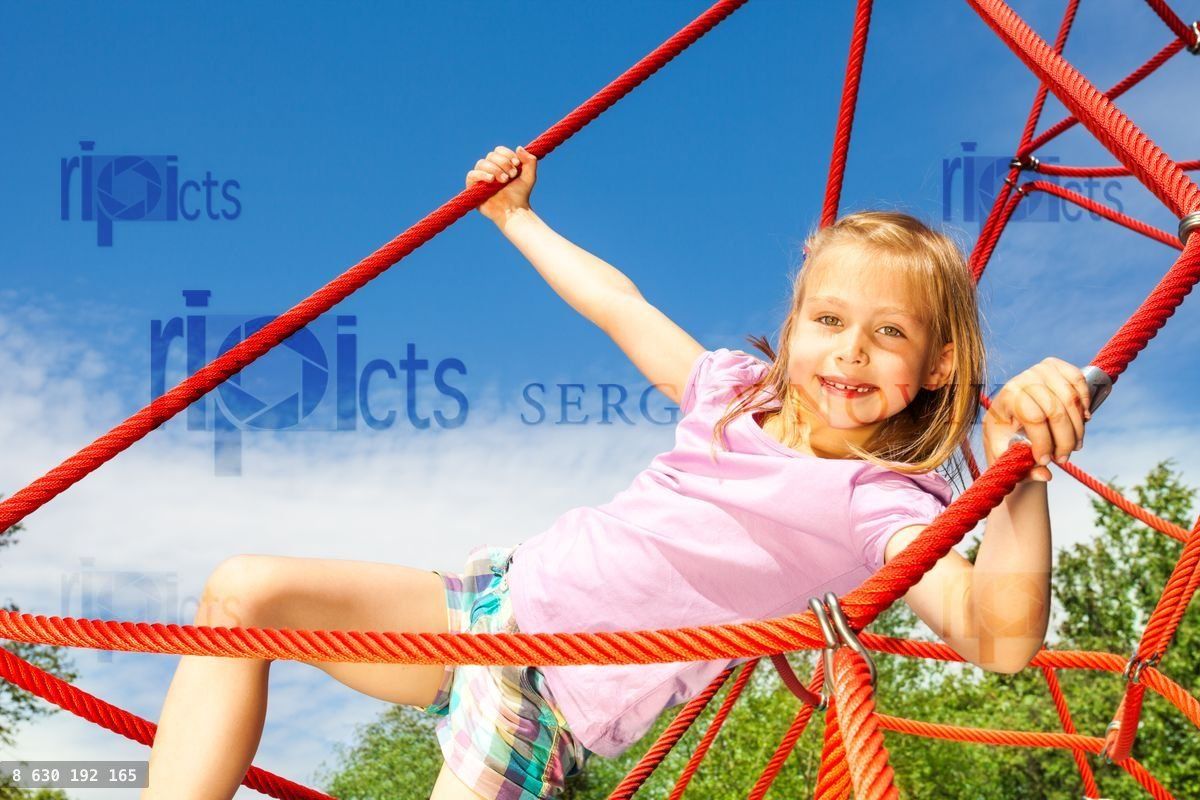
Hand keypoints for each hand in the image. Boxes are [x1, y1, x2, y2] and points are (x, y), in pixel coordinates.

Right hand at [465, 145, 536, 225]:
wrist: (515, 211)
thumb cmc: (521, 194)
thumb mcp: (529, 176)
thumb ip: (530, 161)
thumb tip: (518, 147)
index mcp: (501, 164)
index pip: (499, 150)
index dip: (507, 154)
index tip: (517, 164)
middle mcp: (489, 169)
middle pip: (491, 155)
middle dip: (503, 163)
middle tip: (512, 175)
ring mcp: (480, 178)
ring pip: (481, 163)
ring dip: (494, 169)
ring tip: (504, 180)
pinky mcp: (473, 188)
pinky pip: (471, 175)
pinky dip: (481, 174)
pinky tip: (491, 180)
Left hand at [982, 357, 1091, 482]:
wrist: (1008, 418)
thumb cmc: (1005, 438)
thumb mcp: (1004, 455)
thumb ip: (1021, 468)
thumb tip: (1045, 475)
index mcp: (1006, 397)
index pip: (1033, 418)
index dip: (1044, 443)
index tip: (1045, 462)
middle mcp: (1022, 379)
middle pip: (1056, 410)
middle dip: (1064, 440)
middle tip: (1063, 458)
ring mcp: (1040, 369)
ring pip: (1071, 399)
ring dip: (1077, 428)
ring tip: (1074, 446)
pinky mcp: (1056, 366)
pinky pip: (1079, 380)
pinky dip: (1085, 401)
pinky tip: (1084, 420)